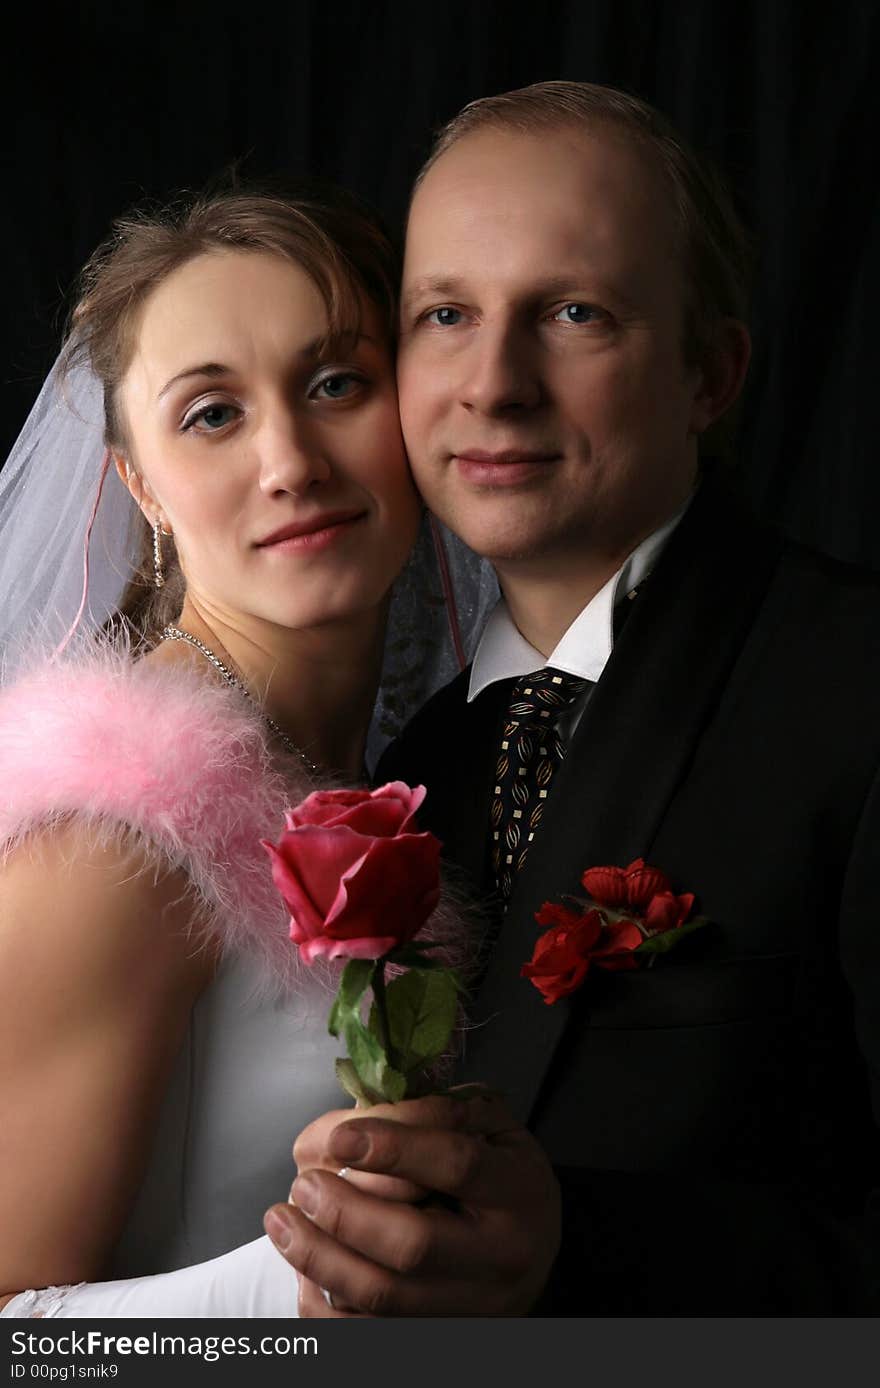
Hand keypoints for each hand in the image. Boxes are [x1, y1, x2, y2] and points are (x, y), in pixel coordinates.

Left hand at [263, 1091, 560, 1316]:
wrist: (532, 1246)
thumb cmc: (499, 1171)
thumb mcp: (489, 1124)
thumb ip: (436, 1110)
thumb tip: (358, 1120)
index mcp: (519, 1190)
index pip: (457, 1166)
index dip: (393, 1148)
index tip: (339, 1138)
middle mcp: (501, 1257)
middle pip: (413, 1244)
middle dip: (345, 1213)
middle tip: (303, 1185)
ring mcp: (471, 1307)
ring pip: (384, 1297)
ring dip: (320, 1258)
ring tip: (282, 1221)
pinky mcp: (439, 1336)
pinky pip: (368, 1333)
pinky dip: (324, 1303)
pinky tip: (301, 1268)